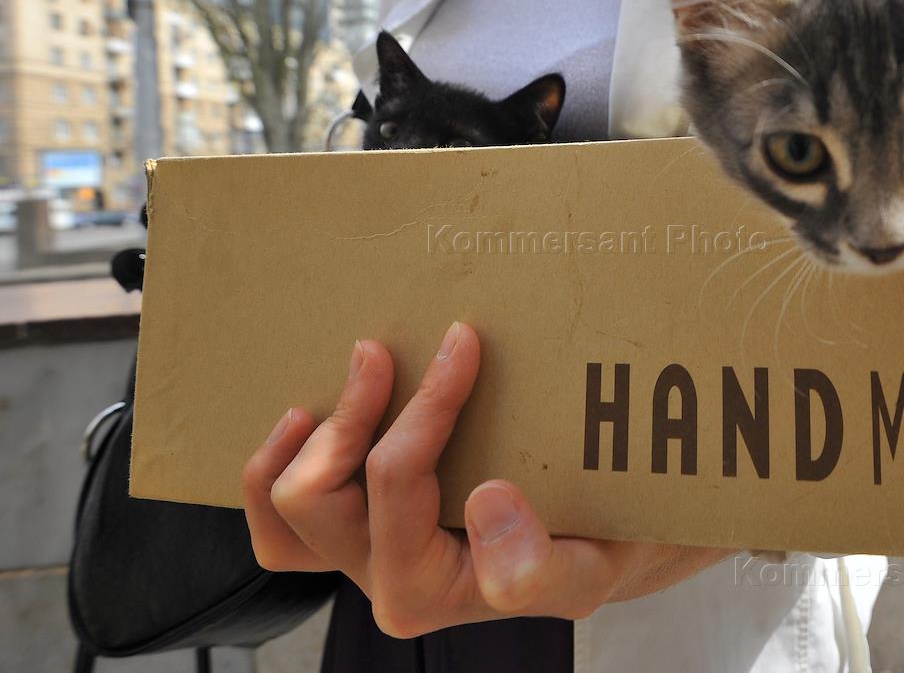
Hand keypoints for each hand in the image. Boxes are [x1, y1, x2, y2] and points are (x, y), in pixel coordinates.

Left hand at [242, 323, 731, 636]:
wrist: (598, 550)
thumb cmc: (594, 552)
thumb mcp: (588, 568)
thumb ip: (538, 566)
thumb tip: (486, 503)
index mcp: (431, 588)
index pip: (397, 482)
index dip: (425, 403)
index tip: (463, 341)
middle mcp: (383, 577)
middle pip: (316, 494)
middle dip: (351, 414)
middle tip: (384, 350)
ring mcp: (361, 557)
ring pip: (287, 505)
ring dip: (308, 434)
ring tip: (354, 372)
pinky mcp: (353, 538)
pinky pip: (281, 524)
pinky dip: (278, 466)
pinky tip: (305, 420)